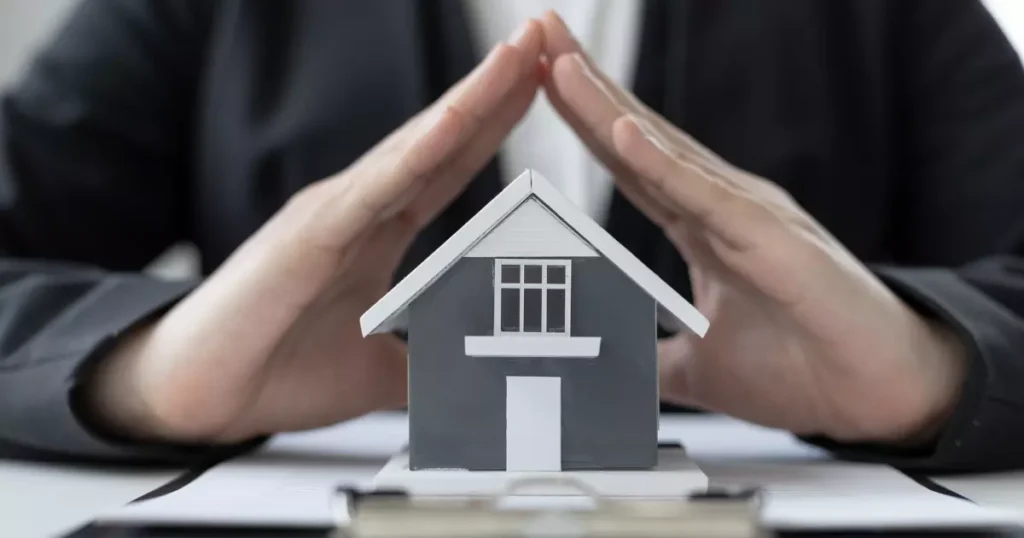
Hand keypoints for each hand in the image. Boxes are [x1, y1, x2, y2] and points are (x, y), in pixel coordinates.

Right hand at [83, 21, 544, 443]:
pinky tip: (455, 121)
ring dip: (469, 101)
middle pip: (441, 140)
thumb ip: (429, 363)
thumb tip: (478, 376)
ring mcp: (334, 213)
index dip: (495, 129)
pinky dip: (416, 153)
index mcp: (377, 232)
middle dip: (495, 91)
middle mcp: (359, 208)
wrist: (200, 397)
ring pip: (414, 147)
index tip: (542, 91)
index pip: (449, 168)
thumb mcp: (380, 371)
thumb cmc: (278, 370)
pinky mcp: (308, 233)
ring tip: (517, 57)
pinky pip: (373, 188)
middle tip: (545, 42)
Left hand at [538, 12, 966, 443]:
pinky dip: (662, 165)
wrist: (880, 396)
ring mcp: (748, 216)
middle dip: (585, 87)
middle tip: (538, 32)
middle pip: (639, 138)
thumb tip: (606, 361)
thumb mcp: (699, 366)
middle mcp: (723, 205)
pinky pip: (707, 198)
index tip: (538, 78)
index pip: (630, 163)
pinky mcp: (773, 241)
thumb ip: (651, 356)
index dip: (584, 121)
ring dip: (608, 109)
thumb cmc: (801, 369)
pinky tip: (622, 133)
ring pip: (665, 154)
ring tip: (559, 63)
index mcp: (704, 225)